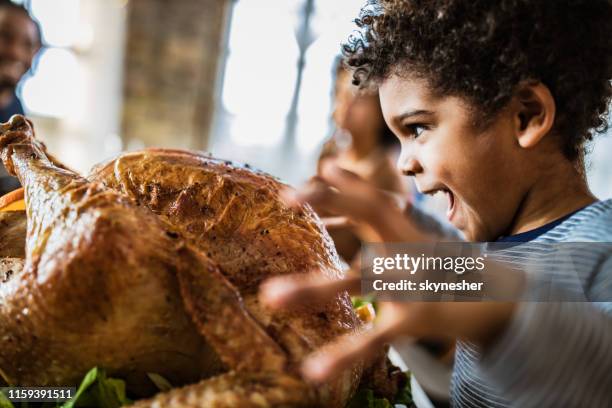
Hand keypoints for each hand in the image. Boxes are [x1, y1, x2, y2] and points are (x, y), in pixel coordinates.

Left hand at [261, 160, 515, 382]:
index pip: (368, 198)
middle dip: (333, 201)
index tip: (297, 187)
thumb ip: (363, 198)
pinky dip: (344, 355)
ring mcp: (413, 281)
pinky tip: (313, 373)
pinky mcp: (414, 320)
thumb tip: (330, 164)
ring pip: (361, 279)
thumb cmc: (438, 263)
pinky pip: (374, 339)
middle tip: (288, 197)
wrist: (499, 302)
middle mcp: (408, 246)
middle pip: (371, 215)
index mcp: (403, 228)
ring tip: (269, 297)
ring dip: (313, 287)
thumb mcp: (403, 230)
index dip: (335, 189)